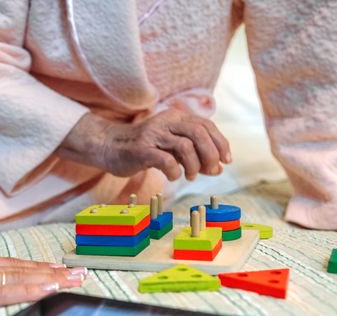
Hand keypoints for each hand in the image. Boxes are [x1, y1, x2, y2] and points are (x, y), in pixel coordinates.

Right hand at [0, 237, 86, 315]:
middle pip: (23, 269)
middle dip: (55, 272)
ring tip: (78, 279)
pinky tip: (51, 289)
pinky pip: (6, 293)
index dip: (36, 269)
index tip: (59, 269)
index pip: (10, 267)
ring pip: (22, 278)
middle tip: (84, 271)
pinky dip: (31, 290)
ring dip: (53, 279)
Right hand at [58, 110, 230, 180]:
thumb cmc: (145, 149)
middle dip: (211, 154)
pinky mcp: (141, 149)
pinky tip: (173, 176)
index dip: (221, 143)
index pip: (207, 125)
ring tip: (190, 176)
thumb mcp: (172, 149)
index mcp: (176, 117)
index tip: (226, 161)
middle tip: (211, 171)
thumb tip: (218, 168)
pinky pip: (165, 160)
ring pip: (185, 146)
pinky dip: (175, 171)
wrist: (111, 147)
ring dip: (194, 165)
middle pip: (199, 132)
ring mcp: (153, 135)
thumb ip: (194, 155)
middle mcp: (166, 122)